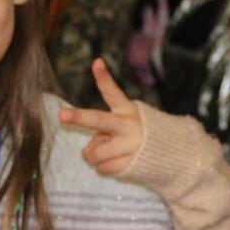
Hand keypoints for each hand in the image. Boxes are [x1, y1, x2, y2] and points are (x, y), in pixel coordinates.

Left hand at [58, 58, 141, 176]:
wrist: (168, 155)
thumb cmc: (137, 133)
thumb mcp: (125, 123)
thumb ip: (105, 130)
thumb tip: (91, 151)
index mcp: (127, 111)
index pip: (114, 92)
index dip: (104, 77)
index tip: (97, 62)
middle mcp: (129, 127)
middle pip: (100, 122)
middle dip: (79, 117)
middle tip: (62, 115)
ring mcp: (130, 147)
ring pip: (94, 153)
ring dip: (94, 156)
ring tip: (108, 152)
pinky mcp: (130, 165)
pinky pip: (102, 168)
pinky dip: (103, 167)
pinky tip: (116, 161)